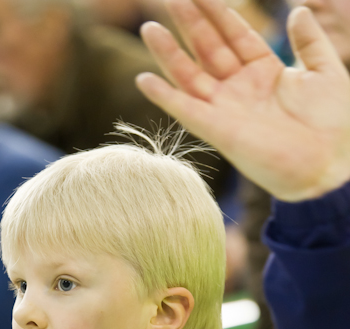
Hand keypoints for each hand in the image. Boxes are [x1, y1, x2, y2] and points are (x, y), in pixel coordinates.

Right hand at [137, 0, 349, 199]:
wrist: (325, 164)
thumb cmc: (331, 124)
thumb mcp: (325, 71)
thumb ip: (309, 41)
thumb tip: (298, 9)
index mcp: (265, 70)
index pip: (235, 33)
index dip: (217, 10)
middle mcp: (240, 87)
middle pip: (208, 47)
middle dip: (189, 21)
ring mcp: (226, 108)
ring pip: (190, 74)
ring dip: (169, 52)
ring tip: (150, 28)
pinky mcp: (217, 130)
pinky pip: (185, 109)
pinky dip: (164, 96)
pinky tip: (145, 79)